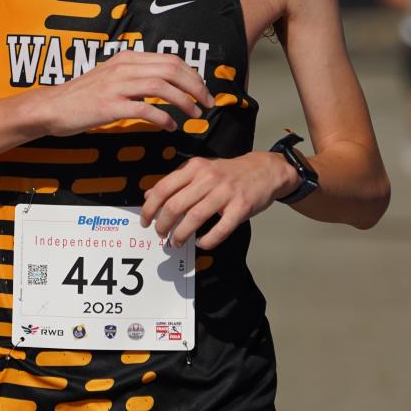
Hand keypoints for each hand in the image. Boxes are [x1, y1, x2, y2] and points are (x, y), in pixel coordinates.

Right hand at [37, 50, 214, 137]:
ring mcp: (116, 86)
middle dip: (196, 87)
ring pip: (162, 87)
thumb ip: (136, 75)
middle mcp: (124, 68)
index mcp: (127, 58)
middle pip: (171, 70)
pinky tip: (170, 127)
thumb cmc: (83, 96)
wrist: (52, 107)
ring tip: (195, 114)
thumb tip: (165, 82)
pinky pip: (145, 110)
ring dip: (184, 101)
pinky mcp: (109, 106)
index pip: (170, 60)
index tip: (203, 90)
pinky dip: (164, 118)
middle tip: (208, 103)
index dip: (192, 75)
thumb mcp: (111, 76)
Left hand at [139, 151, 296, 250]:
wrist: (264, 170)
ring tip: (176, 242)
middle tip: (161, 235)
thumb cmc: (228, 173)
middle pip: (175, 206)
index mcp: (195, 168)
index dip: (150, 208)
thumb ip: (175, 181)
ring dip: (181, 235)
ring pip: (194, 218)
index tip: (145, 221)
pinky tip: (201, 243)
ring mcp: (226, 193)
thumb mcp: (200, 169)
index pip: (163, 188)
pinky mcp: (241, 208)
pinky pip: (220, 230)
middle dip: (163, 225)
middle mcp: (209, 178)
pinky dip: (207, 241)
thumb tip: (148, 195)